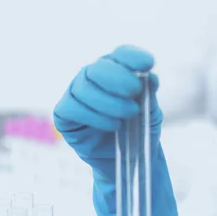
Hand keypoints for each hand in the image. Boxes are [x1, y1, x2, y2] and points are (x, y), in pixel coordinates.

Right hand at [53, 46, 177, 215]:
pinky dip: (94, 116)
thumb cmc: (140, 130)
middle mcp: (93, 78)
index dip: (132, 56)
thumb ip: (149, 94)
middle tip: (134, 92)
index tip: (149, 63)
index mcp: (116, 70)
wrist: (130, 160)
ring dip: (109, 101)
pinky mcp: (65, 115)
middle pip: (98, 68)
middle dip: (118, 78)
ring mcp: (76, 95)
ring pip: (84, 88)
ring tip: (129, 114)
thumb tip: (150, 78)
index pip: (120, 55)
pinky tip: (113, 125)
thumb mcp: (151, 112)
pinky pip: (72, 108)